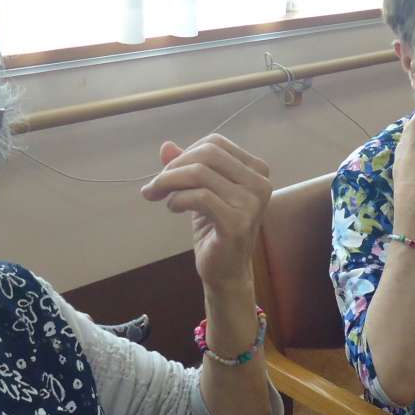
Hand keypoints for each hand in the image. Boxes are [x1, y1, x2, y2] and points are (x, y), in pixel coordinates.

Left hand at [140, 134, 271, 290]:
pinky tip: (172, 208)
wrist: (226, 271)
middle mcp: (260, 183)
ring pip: (199, 174)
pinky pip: (199, 197)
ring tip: (157, 195)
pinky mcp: (237, 223)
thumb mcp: (201, 191)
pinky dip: (177, 199)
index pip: (215, 143)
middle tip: (155, 184)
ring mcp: (251, 204)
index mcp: (256, 170)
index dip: (185, 153)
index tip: (167, 171)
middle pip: (206, 155)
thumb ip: (187, 167)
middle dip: (173, 167)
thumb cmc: (215, 228)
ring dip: (168, 182)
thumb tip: (165, 145)